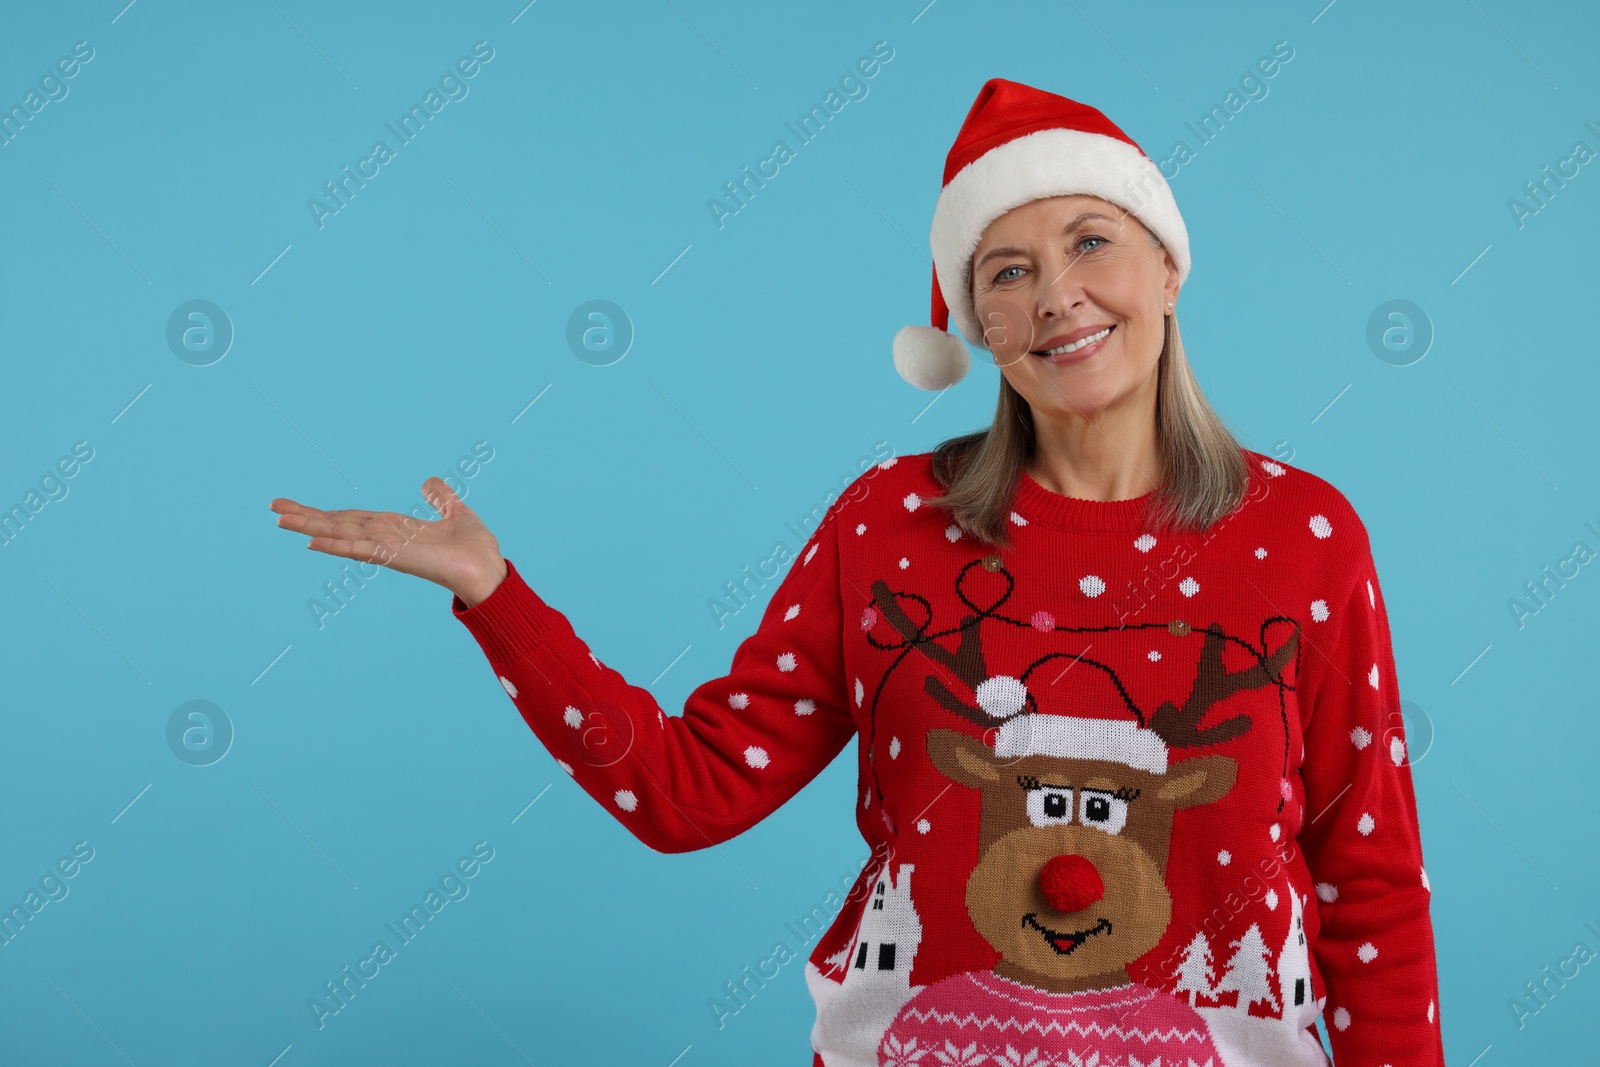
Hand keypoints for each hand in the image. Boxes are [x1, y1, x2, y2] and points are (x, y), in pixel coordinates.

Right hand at [270, 477, 508, 607]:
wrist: (489, 570)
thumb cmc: (475, 549)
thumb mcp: (456, 511)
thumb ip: (440, 497)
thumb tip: (427, 482)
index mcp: (395, 529)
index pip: (353, 518)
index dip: (325, 512)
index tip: (296, 506)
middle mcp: (386, 538)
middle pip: (339, 524)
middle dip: (306, 516)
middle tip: (273, 508)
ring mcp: (388, 549)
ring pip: (342, 534)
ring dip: (311, 526)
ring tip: (280, 519)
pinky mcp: (396, 557)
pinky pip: (362, 550)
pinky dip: (338, 546)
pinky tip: (314, 543)